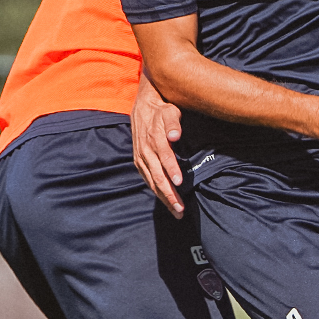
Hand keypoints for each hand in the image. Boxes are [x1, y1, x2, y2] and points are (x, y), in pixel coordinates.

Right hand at [132, 75, 185, 217]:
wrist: (143, 106)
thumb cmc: (161, 110)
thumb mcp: (170, 111)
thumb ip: (173, 123)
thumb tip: (175, 136)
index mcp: (154, 139)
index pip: (164, 157)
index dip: (171, 170)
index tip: (179, 183)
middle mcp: (145, 151)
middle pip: (157, 176)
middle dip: (169, 194)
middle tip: (180, 209)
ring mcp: (141, 158)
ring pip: (152, 182)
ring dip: (164, 197)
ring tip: (176, 211)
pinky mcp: (139, 162)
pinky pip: (147, 179)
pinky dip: (156, 191)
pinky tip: (165, 200)